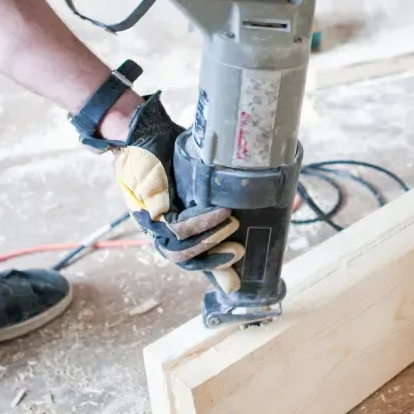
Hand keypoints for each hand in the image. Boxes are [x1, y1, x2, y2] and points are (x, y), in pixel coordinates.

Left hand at [114, 94, 244, 292]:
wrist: (143, 131)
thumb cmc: (171, 154)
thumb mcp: (201, 178)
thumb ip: (226, 194)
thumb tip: (271, 204)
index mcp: (175, 227)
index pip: (193, 260)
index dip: (214, 271)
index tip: (236, 282)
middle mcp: (161, 230)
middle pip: (186, 261)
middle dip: (214, 262)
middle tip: (240, 253)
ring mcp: (152, 222)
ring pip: (179, 250)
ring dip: (209, 240)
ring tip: (233, 225)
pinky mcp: (148, 208)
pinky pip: (175, 226)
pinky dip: (200, 222)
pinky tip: (220, 213)